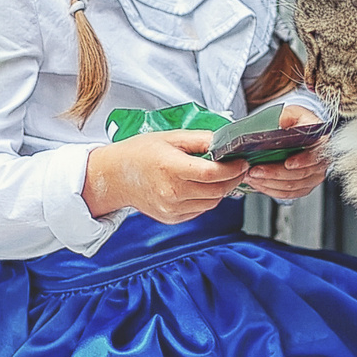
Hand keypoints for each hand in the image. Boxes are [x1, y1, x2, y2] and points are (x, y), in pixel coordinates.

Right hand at [82, 129, 249, 223]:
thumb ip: (200, 139)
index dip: (233, 168)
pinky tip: (201, 186)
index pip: (212, 173)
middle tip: (238, 167)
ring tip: (220, 175)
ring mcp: (172, 208)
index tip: (242, 161)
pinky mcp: (172, 218)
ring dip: (221, 189)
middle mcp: (171, 192)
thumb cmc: (139, 154)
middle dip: (233, 178)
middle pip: (217, 190)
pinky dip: (207, 199)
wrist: (115, 177)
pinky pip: (201, 210)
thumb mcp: (170, 137)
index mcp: (171, 168)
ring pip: (212, 203)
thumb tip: (225, 141)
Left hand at [241, 105, 329, 202]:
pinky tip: (258, 184)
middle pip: (300, 174)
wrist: (301, 132)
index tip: (287, 163)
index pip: (316, 155)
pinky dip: (271, 190)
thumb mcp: (293, 113)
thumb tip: (280, 124)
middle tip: (254, 170)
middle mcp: (321, 162)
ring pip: (292, 186)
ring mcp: (313, 177)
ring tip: (251, 176)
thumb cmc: (298, 122)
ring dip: (269, 183)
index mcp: (322, 142)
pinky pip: (287, 194)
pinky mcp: (304, 186)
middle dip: (274, 174)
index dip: (302, 160)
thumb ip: (287, 117)